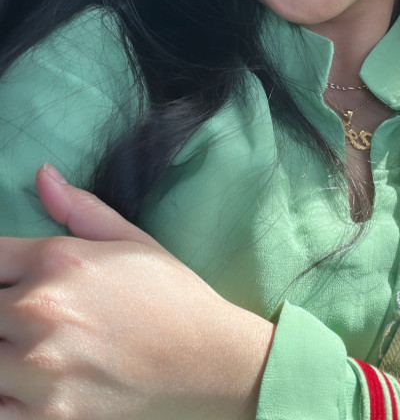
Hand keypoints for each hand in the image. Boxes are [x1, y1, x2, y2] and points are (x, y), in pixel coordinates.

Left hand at [0, 165, 273, 418]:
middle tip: (28, 317)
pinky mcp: (45, 417)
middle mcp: (39, 310)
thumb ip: (79, 208)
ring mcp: (37, 370)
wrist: (209, 362)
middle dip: (3, 310)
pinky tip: (29, 385)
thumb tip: (41, 174)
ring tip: (31, 349)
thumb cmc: (173, 297)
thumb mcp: (132, 239)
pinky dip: (7, 396)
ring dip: (4, 353)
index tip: (13, 278)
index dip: (0, 269)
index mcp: (57, 260)